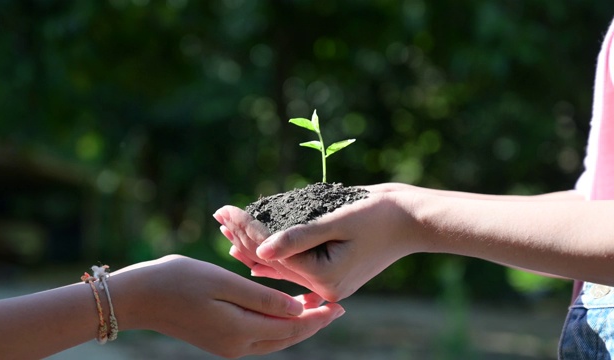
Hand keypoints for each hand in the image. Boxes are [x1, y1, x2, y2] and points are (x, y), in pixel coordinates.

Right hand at [112, 255, 344, 357]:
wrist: (139, 297)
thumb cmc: (179, 281)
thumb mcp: (224, 283)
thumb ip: (263, 298)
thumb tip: (297, 309)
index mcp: (241, 331)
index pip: (292, 328)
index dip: (318, 317)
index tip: (340, 305)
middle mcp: (238, 345)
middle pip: (287, 338)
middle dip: (313, 323)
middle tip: (336, 306)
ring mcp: (228, 345)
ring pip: (274, 338)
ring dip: (297, 324)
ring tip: (315, 305)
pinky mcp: (220, 339)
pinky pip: (259, 335)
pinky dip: (277, 324)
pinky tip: (283, 309)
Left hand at [214, 188, 419, 301]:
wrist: (412, 220)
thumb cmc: (379, 215)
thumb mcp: (337, 221)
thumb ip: (297, 237)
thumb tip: (260, 251)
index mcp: (324, 278)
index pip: (272, 254)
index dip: (246, 230)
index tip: (225, 210)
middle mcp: (323, 286)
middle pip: (273, 262)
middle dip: (245, 237)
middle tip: (219, 216)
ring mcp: (327, 282)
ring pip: (281, 265)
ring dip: (255, 246)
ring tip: (228, 229)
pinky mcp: (331, 273)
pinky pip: (296, 267)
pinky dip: (275, 257)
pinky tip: (254, 254)